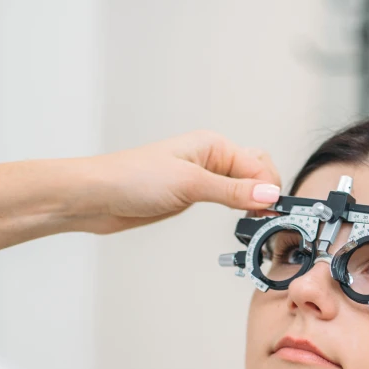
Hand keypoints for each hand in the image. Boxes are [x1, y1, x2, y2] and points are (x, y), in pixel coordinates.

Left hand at [76, 130, 281, 233]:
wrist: (95, 197)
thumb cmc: (130, 179)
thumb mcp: (189, 184)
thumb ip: (231, 191)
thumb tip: (268, 193)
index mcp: (212, 145)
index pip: (259, 165)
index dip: (269, 189)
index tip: (272, 213)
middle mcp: (210, 158)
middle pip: (256, 173)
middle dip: (266, 194)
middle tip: (266, 220)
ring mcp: (201, 178)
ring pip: (243, 188)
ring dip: (253, 203)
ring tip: (255, 224)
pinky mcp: (191, 196)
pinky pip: (226, 200)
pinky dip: (238, 210)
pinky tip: (240, 222)